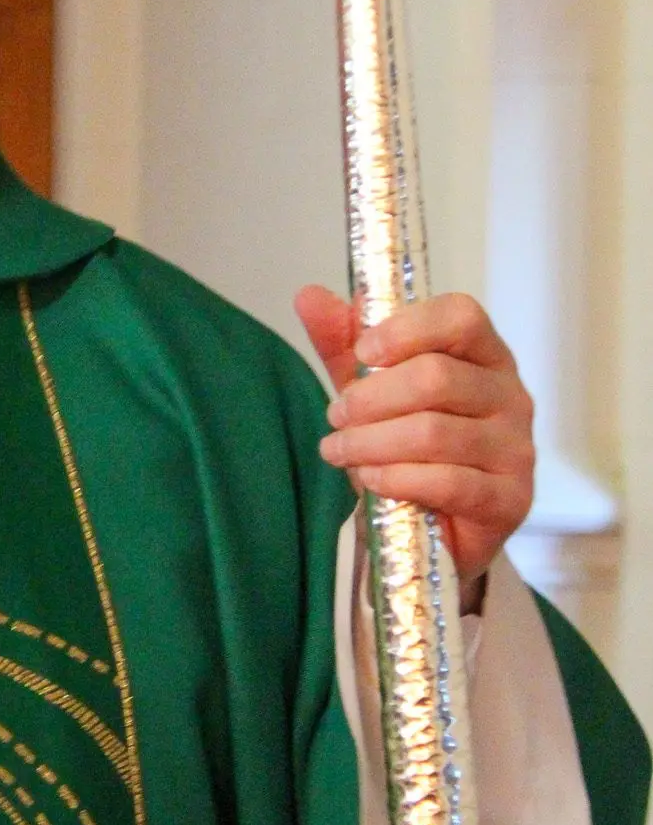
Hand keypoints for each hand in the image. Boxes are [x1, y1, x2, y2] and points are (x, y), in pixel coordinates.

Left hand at [295, 285, 534, 605]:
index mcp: (484, 355)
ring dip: (371, 442)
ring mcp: (516, 448)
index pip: (462, 317)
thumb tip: (308, 295)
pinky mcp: (509, 498)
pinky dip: (396, 478)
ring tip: (339, 450)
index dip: (406, 329)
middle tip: (335, 415)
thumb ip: (343, 342)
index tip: (362, 353)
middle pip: (437, 377)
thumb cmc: (410, 447)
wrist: (439, 529)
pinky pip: (447, 482)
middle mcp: (510, 395)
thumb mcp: (371, 388)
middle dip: (371, 397)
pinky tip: (370, 478)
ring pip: (433, 432)